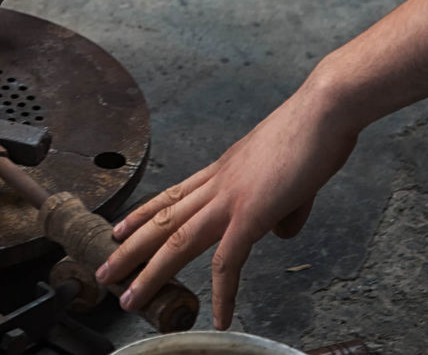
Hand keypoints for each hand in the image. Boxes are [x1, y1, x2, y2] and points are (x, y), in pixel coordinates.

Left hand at [94, 82, 356, 328]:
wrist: (324, 110)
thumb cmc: (313, 134)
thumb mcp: (291, 177)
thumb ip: (283, 208)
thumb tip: (280, 232)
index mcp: (221, 172)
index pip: (170, 196)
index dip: (141, 214)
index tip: (118, 229)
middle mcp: (216, 184)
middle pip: (161, 221)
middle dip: (129, 251)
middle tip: (103, 273)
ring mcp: (230, 198)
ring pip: (178, 241)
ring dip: (151, 274)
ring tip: (130, 300)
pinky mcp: (252, 213)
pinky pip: (230, 261)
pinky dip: (223, 292)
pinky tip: (221, 317)